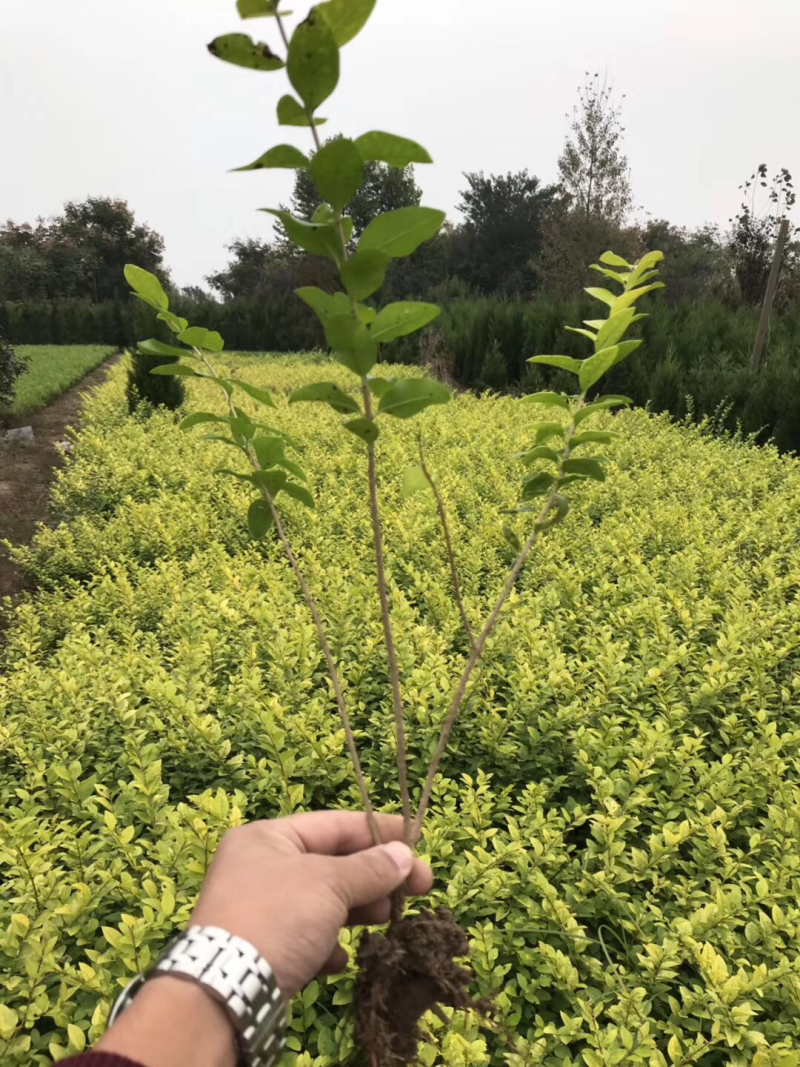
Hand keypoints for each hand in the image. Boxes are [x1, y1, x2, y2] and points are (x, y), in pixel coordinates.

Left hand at [191, 810, 433, 997]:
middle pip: (331, 864)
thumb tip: (403, 856)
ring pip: (322, 903)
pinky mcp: (263, 950)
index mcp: (268, 838)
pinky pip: (306, 939)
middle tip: (418, 888)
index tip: (416, 840)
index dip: (377, 830)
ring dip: (357, 911)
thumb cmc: (278, 917)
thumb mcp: (329, 884)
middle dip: (374, 876)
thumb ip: (370, 868)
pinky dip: (329, 946)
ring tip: (387, 919)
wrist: (227, 991)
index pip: (333, 824)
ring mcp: (260, 911)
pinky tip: (343, 959)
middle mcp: (260, 868)